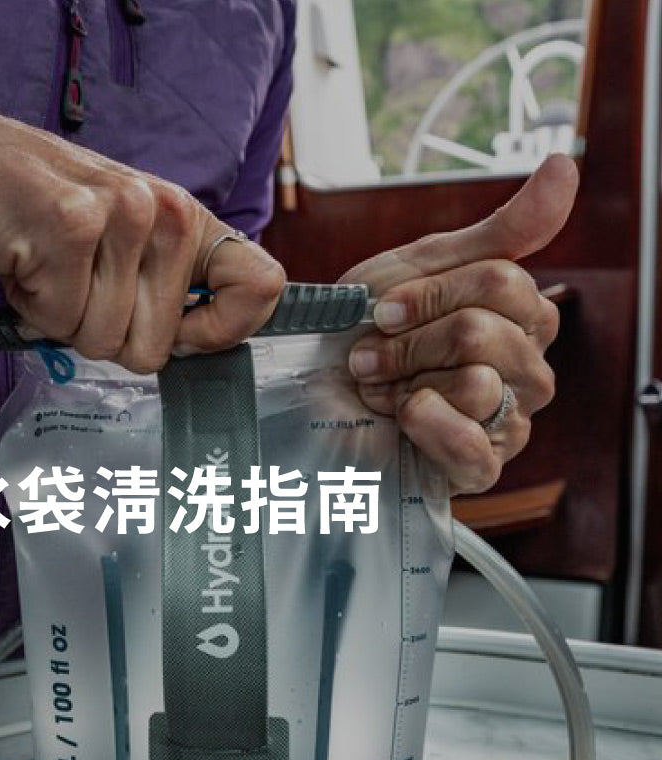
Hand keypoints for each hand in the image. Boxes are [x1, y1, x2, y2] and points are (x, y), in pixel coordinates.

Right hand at [0, 110, 284, 372]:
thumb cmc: (49, 218)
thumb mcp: (127, 248)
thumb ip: (169, 290)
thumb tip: (199, 346)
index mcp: (191, 221)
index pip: (260, 287)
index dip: (222, 333)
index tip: (179, 333)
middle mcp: (168, 212)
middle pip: (155, 349)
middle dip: (104, 334)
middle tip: (77, 285)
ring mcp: (124, 215)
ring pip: (105, 341)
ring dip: (64, 321)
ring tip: (50, 269)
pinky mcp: (73, 224)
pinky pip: (62, 322)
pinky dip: (33, 310)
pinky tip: (27, 264)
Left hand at [341, 154, 578, 493]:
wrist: (320, 388)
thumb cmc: (373, 326)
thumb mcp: (425, 266)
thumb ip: (500, 231)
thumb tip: (564, 166)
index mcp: (525, 317)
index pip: (499, 283)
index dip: (426, 294)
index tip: (380, 310)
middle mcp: (528, 370)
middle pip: (481, 332)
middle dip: (407, 342)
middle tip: (369, 356)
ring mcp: (509, 421)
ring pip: (474, 384)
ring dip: (406, 382)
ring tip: (379, 389)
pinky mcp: (482, 468)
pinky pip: (471, 448)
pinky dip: (426, 426)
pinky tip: (402, 415)